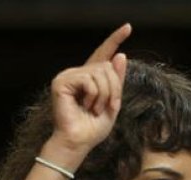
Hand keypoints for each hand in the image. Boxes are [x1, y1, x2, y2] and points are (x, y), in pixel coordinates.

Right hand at [47, 24, 131, 157]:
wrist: (79, 142)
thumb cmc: (93, 128)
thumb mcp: (113, 103)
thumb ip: (117, 81)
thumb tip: (120, 55)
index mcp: (90, 77)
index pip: (103, 53)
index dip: (115, 39)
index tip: (128, 27)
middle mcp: (78, 73)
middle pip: (107, 66)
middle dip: (114, 88)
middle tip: (108, 106)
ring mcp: (68, 76)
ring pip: (100, 72)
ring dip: (105, 94)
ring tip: (96, 109)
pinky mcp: (61, 82)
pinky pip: (89, 79)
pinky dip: (94, 95)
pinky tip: (86, 106)